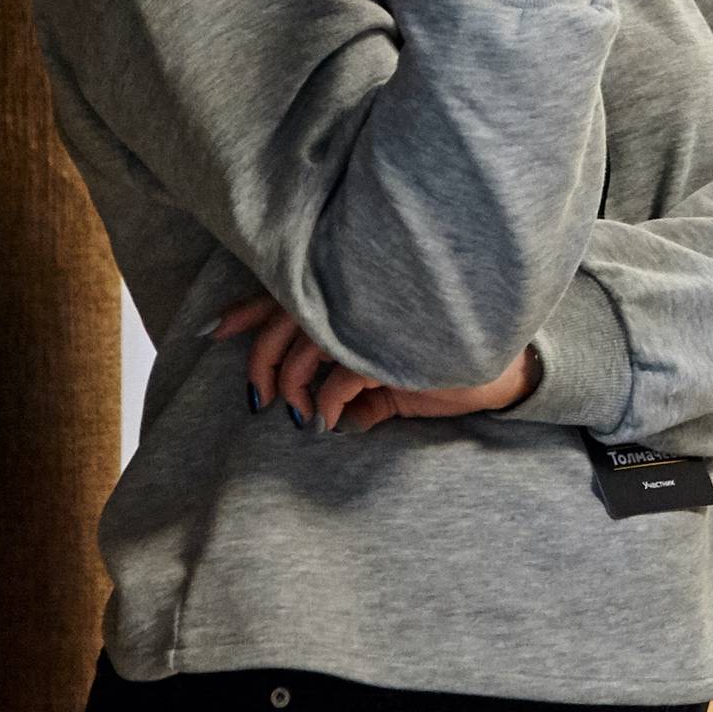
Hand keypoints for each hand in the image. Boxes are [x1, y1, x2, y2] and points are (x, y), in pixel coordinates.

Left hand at [209, 295, 540, 432]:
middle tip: (259, 399)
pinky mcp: (382, 351)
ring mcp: (367, 322)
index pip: (285, 292)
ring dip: (293, 393)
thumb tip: (336, 418)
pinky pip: (333, 383)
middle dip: (261, 365)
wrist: (499, 367)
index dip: (246, 311)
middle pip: (282, 326)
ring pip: (301, 355)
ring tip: (301, 418)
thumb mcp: (390, 366)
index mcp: (350, 288)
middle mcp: (354, 297)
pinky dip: (323, 408)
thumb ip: (356, 381)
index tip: (213, 331)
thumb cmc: (446, 360)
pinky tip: (330, 423)